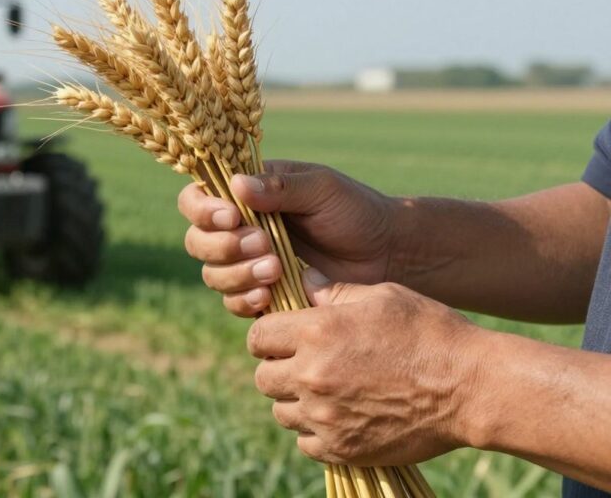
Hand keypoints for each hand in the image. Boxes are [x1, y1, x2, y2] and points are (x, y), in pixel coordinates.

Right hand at [177, 160, 396, 315]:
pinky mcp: (262, 294)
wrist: (388, 255)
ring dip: (237, 274)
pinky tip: (269, 295)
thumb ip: (280, 188)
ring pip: (212, 274)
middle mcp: (240, 228)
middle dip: (223, 246)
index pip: (197, 198)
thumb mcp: (321, 190)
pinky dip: (245, 300)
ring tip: (276, 269)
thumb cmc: (356, 212)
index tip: (232, 217)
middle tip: (262, 244)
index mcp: (247, 194)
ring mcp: (248, 264)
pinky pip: (234, 302)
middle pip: (198, 241)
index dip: (203, 210)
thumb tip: (236, 185)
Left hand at [248, 269, 484, 465]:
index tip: (284, 336)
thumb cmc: (429, 332)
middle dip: (279, 368)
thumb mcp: (382, 296)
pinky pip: (305, 442)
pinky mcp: (342, 448)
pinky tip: (341, 416)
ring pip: (281, 411)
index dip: (269, 334)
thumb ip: (333, 292)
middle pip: (264, 377)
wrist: (472, 388)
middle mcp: (312, 376)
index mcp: (316, 332)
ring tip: (328, 390)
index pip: (258, 336)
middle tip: (306, 363)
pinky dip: (316, 432)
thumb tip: (302, 282)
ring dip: (296, 401)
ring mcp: (325, 417)